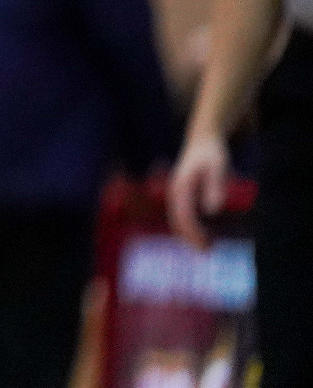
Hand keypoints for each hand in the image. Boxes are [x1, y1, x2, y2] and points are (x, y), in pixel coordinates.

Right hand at [168, 132, 229, 247]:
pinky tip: (206, 234)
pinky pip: (185, 214)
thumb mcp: (217, 167)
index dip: (192, 233)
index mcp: (180, 187)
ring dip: (190, 234)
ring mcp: (178, 193)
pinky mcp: (185, 194)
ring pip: (179, 219)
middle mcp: (175, 191)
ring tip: (208, 248)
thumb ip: (214, 187)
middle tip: (207, 253)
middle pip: (177, 220)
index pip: (182, 216)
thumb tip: (211, 211)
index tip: (205, 247)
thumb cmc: (212, 153)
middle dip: (190, 238)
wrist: (204, 139)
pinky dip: (192, 227)